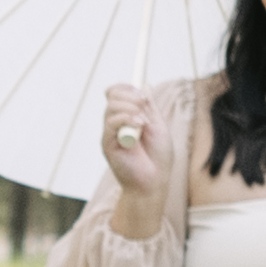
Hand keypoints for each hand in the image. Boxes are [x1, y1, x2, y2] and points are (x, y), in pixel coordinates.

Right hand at [96, 73, 181, 209]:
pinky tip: (139, 125)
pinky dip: (126, 119)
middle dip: (130, 95)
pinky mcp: (107, 144)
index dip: (127, 87)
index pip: (117, 93)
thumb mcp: (158, 125)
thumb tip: (144, 85)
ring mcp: (110, 133)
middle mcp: (116, 123)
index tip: (143, 93)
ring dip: (131, 108)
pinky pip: (111, 123)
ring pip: (111, 107)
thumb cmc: (158, 157)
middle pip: (112, 96)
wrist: (154, 181)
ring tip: (144, 122)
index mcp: (127, 117)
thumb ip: (149, 107)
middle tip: (144, 104)